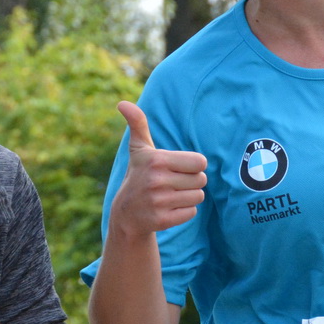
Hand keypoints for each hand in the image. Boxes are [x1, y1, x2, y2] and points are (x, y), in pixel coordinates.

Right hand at [107, 101, 207, 237]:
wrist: (126, 214)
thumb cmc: (139, 175)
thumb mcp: (139, 150)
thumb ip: (138, 124)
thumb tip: (122, 103)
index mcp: (157, 160)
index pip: (200, 162)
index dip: (193, 165)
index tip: (177, 168)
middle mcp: (157, 180)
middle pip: (201, 180)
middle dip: (191, 182)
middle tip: (173, 183)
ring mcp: (159, 202)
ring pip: (198, 196)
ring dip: (188, 196)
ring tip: (170, 196)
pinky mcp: (162, 220)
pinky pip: (191, 212)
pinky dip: (184, 212)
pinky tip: (168, 209)